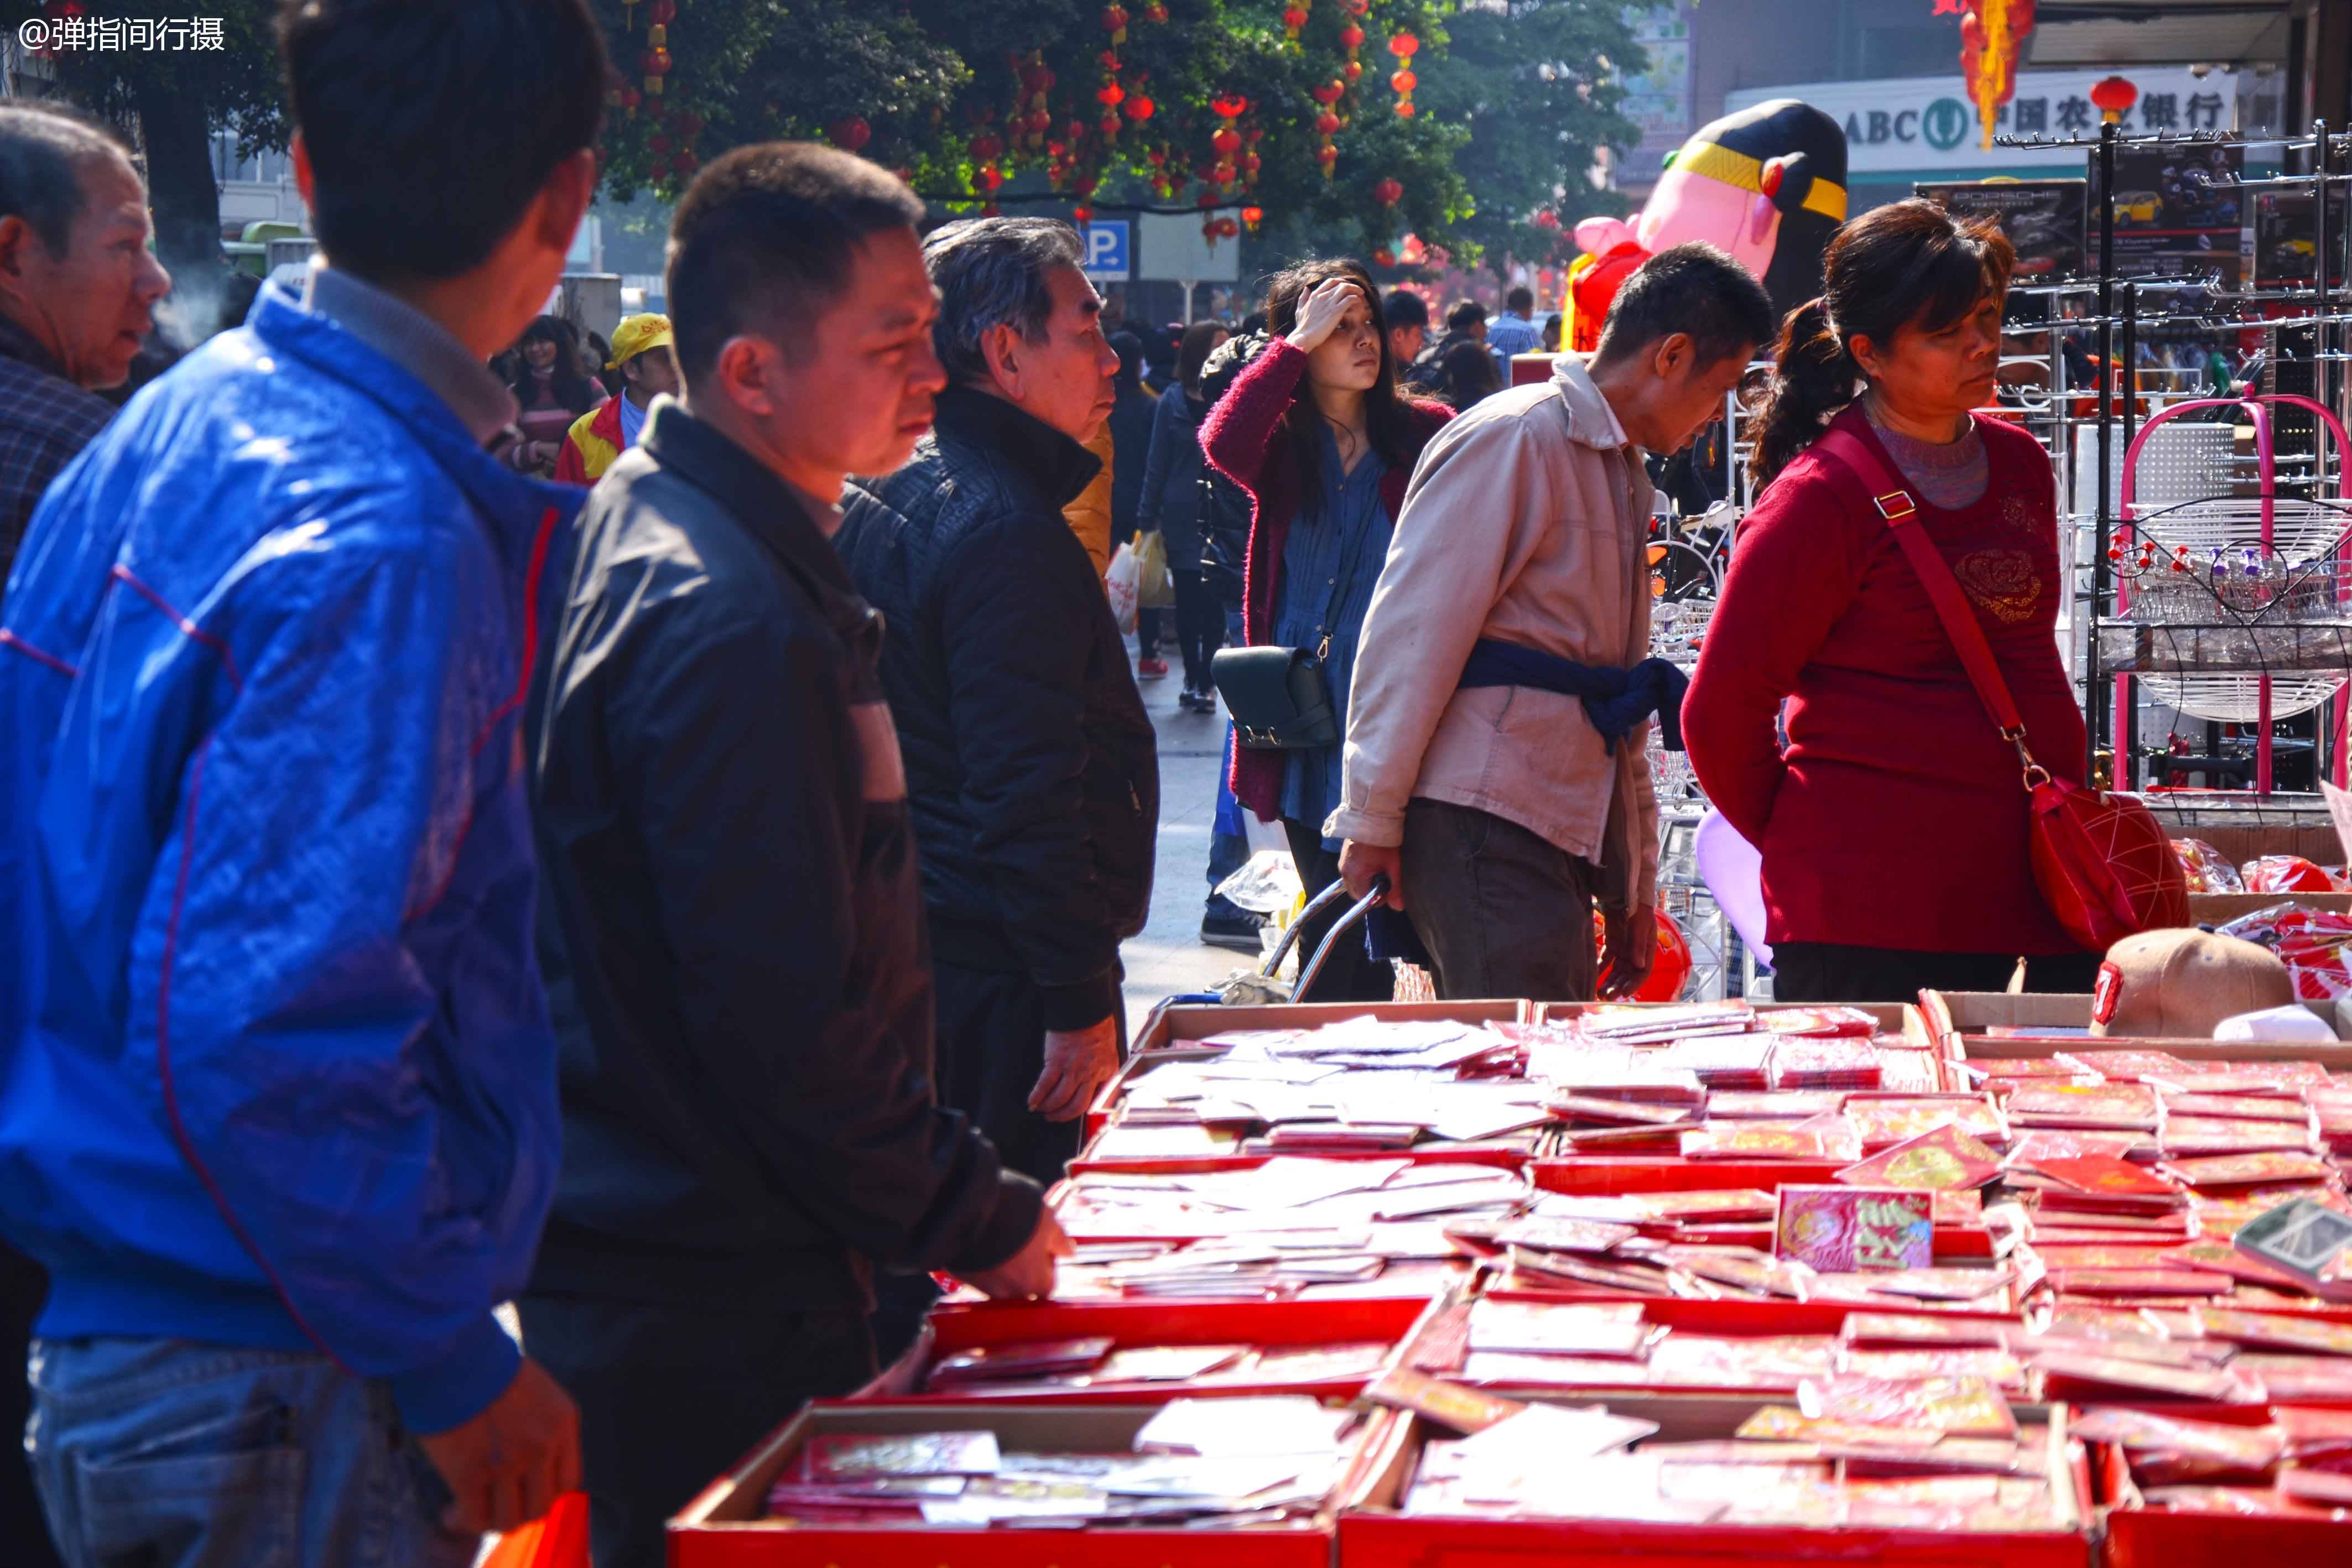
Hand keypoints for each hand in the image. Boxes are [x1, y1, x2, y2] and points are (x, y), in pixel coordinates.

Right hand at [416, 1356, 580, 1537]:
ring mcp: (509, 1461)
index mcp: (563, 1420)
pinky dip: (462, 1521)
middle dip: (518, 1512)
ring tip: (471, 1512)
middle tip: (497, 1506)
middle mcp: (543, 1445)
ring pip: (509, 1519)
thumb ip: (540, 1423)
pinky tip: (450, 1513)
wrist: (454, 1350)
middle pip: (541, 1507)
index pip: (569, 1482)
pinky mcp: (471, 1472)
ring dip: (490, 1521)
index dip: (546, 1495)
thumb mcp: (536, 1388)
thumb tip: (528, 1459)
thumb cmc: (487, 1363)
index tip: (526, 1494)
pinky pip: (474, 1517)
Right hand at [962, 1208, 1073, 1299]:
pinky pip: (978, 1275)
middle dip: (1023, 1269)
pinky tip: (982, 1242)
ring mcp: (983, 1287)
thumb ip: (1059, 1239)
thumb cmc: (1016, 1215)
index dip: (1046, 1266)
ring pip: (999, 1282)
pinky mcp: (963, 1277)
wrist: (970, 1209)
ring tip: (999, 1238)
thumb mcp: (1047, 1220)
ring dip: (1002, 1267)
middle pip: (1022, 1287)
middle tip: (1020, 1242)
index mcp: (1034, 1282)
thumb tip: (1069, 1251)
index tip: (1041, 1247)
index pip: (1047, 1285)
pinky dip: (983, 1264)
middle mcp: (1009, 1292)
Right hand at [1029, 1016, 1119, 1121]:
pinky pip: (1045, 1085)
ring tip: (1042, 1109)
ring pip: (1060, 1099)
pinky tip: (1032, 1102)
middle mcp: (1091, 1074)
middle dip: (1064, 1116)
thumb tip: (1097, 1085)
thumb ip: (1104, 1069)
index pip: (1100, 1100)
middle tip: (1054, 1117)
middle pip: (1077, 1106)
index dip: (1087, 1111)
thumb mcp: (1110, 1050)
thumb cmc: (1097, 1025)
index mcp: (1107, 1071)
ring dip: (1049, 1108)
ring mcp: (1073, 1069)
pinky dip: (1037, 1096)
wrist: (1085, 1007)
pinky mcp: (1056, 1061)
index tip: (1078, 1114)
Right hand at [1286, 278, 1362, 354]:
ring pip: (1346, 288)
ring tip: (1361, 293)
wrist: (1304, 337)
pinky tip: (1359, 302)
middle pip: (1340, 283)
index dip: (1341, 282)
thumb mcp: (1299, 310)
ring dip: (1355, 289)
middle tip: (1356, 290)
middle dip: (1350, 285)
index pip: (1331, 282)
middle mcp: (1323, 296)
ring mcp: (1330, 302)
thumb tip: (1306, 288)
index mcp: (1315, 295)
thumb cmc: (1302, 327)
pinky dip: (1356, 298)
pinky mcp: (1336, 311)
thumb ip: (1303, 298)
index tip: (1346, 286)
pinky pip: (1350, 299)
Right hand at [1337, 839, 1403, 909]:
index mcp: (1356, 875)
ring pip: (1352, 884)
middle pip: (1356, 893)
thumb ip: (1397, 887)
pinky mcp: (1342, 857)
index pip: (1365, 900)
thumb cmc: (1383, 841)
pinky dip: (1359, 874)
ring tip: (1377, 870)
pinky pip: (1349, 874)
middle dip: (1369, 891)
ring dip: (1364, 882)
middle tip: (1383, 879)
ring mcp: (1342, 863)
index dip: (1379, 897)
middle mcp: (1345, 871)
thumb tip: (1398, 906)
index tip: (1388, 886)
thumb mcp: (1394, 865)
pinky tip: (1370, 864)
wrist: (1371, 817)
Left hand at [1599, 907, 1658, 1000]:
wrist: (1626, 893)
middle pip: (1627, 975)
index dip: (1634, 984)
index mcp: (1647, 950)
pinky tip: (1593, 975)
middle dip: (1618, 987)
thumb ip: (1638, 945)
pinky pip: (1606, 960)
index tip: (1623, 993)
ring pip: (1616, 970)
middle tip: (1606, 997)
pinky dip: (1601, 968)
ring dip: (1609, 981)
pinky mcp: (1612, 944)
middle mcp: (1636, 953)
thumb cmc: (1638, 908)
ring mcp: (1623, 949)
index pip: (1642, 973)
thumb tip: (1639, 967)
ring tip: (1599, 993)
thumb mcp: (1641, 925)